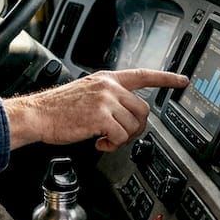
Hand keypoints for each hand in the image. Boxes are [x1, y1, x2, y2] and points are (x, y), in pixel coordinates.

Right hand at [4, 69, 188, 150]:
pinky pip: (120, 136)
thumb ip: (107, 97)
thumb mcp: (85, 92)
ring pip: (133, 125)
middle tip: (118, 135)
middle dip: (134, 127)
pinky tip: (99, 143)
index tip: (182, 80)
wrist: (37, 115)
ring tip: (104, 138)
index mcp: (107, 79)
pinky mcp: (100, 116)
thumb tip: (125, 114)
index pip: (143, 75)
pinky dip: (112, 145)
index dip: (166, 78)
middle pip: (142, 110)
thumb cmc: (57, 109)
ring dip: (121, 138)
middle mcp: (109, 87)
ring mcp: (105, 100)